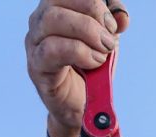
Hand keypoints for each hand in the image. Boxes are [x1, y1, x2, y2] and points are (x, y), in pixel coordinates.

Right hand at [25, 0, 128, 136]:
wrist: (80, 107)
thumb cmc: (89, 71)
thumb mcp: (106, 42)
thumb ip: (113, 25)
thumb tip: (122, 17)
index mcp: (56, 8)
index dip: (96, 2)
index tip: (113, 23)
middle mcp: (40, 21)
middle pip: (59, 0)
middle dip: (93, 15)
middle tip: (109, 40)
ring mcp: (34, 43)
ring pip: (53, 20)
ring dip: (86, 34)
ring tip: (103, 53)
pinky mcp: (36, 66)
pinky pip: (52, 50)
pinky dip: (79, 53)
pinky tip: (93, 63)